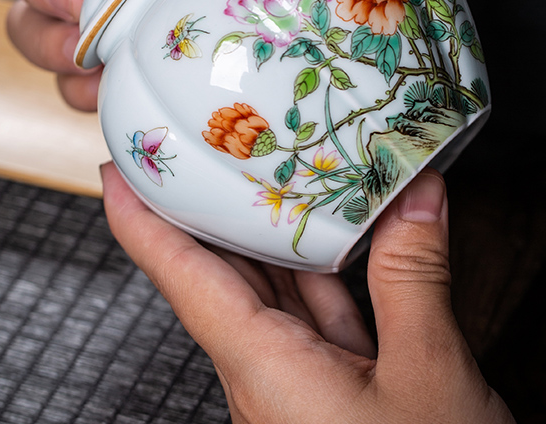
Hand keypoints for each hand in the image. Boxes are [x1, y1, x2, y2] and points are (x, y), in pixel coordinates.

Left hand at [101, 163, 513, 423]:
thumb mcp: (428, 376)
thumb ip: (414, 276)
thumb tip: (415, 192)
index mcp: (264, 369)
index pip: (182, 278)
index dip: (141, 220)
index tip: (118, 169)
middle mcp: (266, 376)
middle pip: (221, 275)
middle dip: (209, 208)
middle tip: (205, 148)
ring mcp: (298, 388)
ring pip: (271, 294)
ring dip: (274, 234)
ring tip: (275, 172)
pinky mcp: (331, 396)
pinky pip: (313, 320)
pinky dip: (325, 273)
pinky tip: (343, 237)